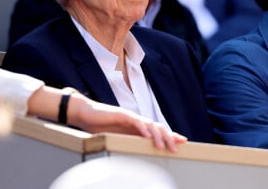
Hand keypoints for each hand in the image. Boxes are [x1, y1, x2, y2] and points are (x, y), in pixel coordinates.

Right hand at [68, 93, 186, 151]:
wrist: (85, 114)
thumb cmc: (99, 127)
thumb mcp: (116, 138)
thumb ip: (127, 142)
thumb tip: (137, 152)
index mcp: (136, 127)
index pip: (157, 130)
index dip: (170, 135)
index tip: (182, 141)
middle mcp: (136, 120)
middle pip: (157, 127)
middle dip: (168, 137)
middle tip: (176, 148)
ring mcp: (129, 116)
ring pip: (149, 124)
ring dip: (158, 135)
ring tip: (163, 146)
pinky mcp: (120, 114)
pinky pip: (134, 120)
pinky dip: (142, 128)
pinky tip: (147, 136)